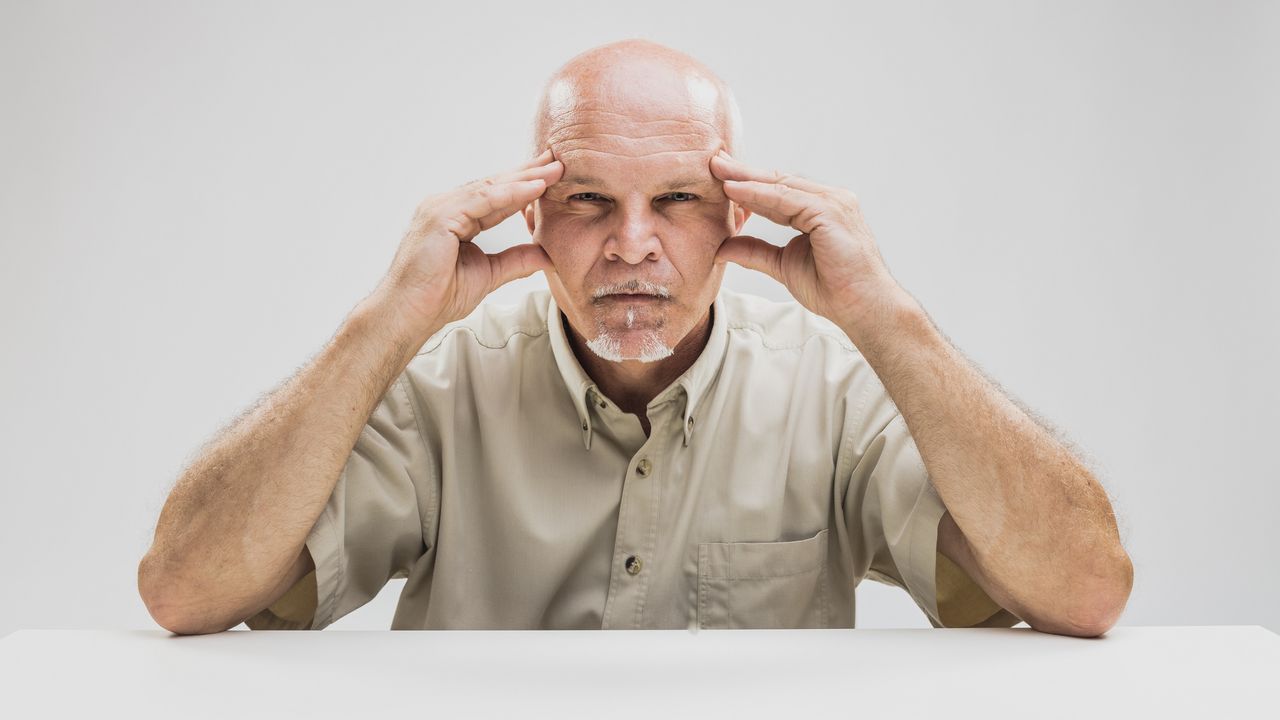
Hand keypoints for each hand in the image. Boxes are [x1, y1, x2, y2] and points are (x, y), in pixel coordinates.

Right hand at [373, 149, 563, 337]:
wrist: (408, 314)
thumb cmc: (436, 297)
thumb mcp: (488, 274)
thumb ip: (515, 261)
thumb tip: (546, 256)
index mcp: (454, 218)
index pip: (495, 197)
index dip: (524, 187)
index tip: (552, 177)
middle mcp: (446, 206)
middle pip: (494, 185)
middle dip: (528, 173)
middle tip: (557, 159)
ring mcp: (440, 208)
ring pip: (490, 187)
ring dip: (524, 178)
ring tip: (553, 170)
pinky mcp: (439, 215)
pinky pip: (482, 199)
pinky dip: (510, 193)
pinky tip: (534, 187)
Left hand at [710, 150, 910, 337]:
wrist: (862, 307)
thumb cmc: (834, 289)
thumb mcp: (783, 265)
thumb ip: (756, 252)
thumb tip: (724, 247)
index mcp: (821, 210)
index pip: (779, 191)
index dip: (748, 184)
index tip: (720, 178)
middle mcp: (829, 200)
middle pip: (778, 181)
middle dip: (744, 172)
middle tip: (714, 161)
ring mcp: (832, 202)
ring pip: (781, 185)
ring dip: (747, 178)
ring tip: (718, 170)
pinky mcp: (830, 211)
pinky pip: (787, 198)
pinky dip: (758, 193)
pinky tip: (735, 190)